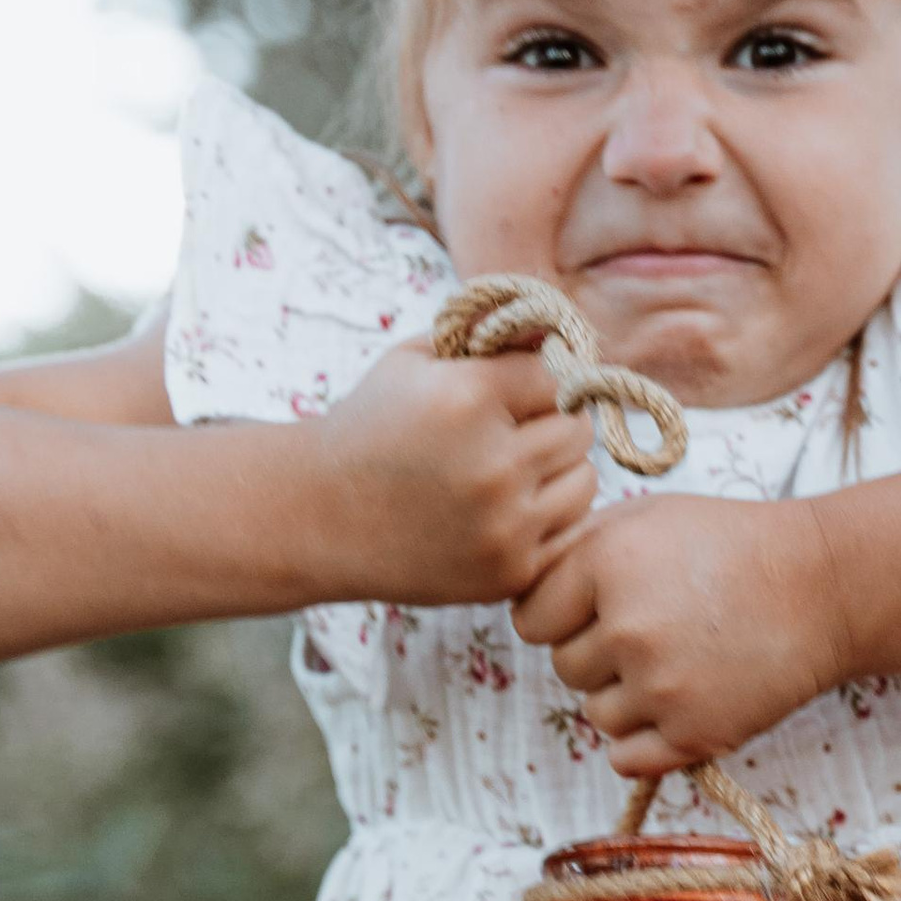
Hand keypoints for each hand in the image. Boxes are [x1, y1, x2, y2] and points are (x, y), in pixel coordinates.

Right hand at [306, 340, 595, 606]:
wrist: (315, 516)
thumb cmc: (368, 428)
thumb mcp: (413, 361)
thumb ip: (487, 337)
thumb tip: (561, 330)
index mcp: (468, 398)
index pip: (556, 375)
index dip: (533, 382)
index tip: (508, 394)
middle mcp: (494, 463)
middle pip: (577, 427)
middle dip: (548, 423)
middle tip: (510, 432)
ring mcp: (505, 523)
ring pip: (584, 479)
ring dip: (556, 471)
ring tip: (509, 470)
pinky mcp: (509, 569)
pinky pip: (566, 530)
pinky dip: (544, 517)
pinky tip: (502, 509)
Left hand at [511, 494, 850, 776]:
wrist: (824, 586)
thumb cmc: (731, 545)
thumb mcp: (648, 518)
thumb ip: (577, 548)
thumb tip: (518, 589)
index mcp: (607, 563)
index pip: (530, 620)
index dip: (563, 613)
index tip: (605, 604)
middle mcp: (628, 626)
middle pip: (564, 669)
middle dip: (598, 653)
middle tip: (657, 629)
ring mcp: (661, 686)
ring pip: (596, 714)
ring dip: (625, 696)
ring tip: (679, 660)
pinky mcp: (694, 733)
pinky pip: (625, 757)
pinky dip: (644, 740)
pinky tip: (678, 702)